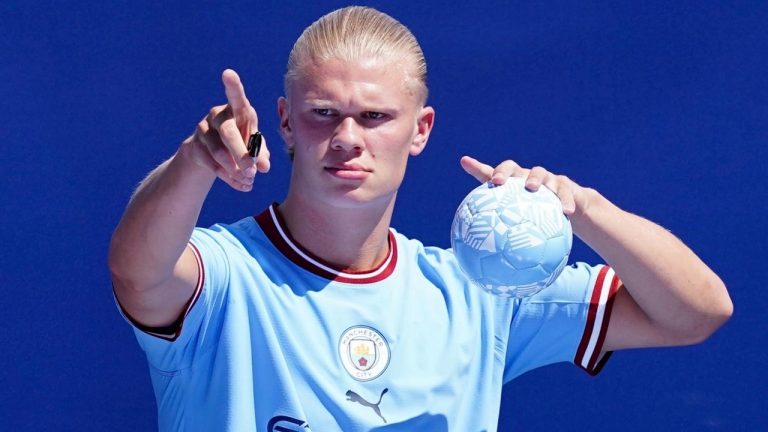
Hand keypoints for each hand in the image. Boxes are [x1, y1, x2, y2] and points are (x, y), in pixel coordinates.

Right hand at [184, 69, 270, 190]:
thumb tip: (263, 167)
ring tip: (250, 182)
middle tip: (253, 172)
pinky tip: (242, 186)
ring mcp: (203, 130)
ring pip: (219, 153)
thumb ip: (261, 154)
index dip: (233, 86)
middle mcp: (218, 115)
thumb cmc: (243, 143)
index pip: (236, 97)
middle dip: (242, 155)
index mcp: (238, 110)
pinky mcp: (194, 146)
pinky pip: (212, 165)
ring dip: (236, 171)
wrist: (212, 154)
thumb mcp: (254, 146)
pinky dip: (229, 178)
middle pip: (228, 133)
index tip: (227, 73)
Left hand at [459, 155, 588, 216]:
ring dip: (535, 179)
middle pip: (517, 169)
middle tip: (499, 181)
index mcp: (516, 182)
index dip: (488, 170)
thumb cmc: (538, 212)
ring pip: (541, 174)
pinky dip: (565, 201)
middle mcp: (529, 177)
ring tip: (532, 188)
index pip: (501, 172)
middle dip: (507, 173)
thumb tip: (471, 242)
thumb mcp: (521, 218)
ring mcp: (548, 179)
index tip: (476, 170)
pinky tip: (566, 212)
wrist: (568, 209)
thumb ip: (500, 223)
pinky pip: (565, 193)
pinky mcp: (565, 186)